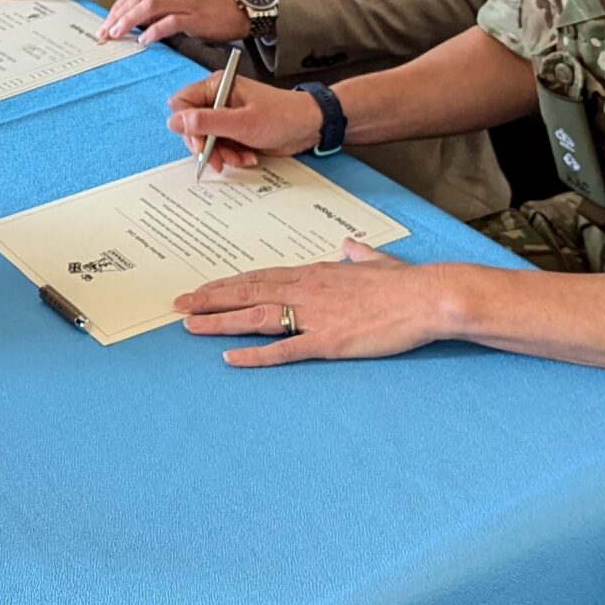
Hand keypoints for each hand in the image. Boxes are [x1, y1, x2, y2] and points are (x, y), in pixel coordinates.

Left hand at [99, 0, 249, 48]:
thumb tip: (139, 18)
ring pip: (147, 7)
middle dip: (116, 16)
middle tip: (105, 32)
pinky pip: (168, 22)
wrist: (245, 4)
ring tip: (117, 35)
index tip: (108, 20)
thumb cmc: (217, 0)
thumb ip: (163, 0)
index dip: (117, 6)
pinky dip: (153, 32)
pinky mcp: (195, 14)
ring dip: (128, 22)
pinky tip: (145, 41)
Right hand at [167, 73, 321, 170]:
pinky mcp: (235, 131)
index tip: (200, 144)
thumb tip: (175, 121)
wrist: (309, 127)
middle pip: (192, 126)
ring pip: (207, 140)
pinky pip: (222, 147)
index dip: (186, 126)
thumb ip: (207, 122)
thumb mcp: (242, 122)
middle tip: (218, 159)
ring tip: (240, 158)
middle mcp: (218, 100)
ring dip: (222, 154)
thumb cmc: (281, 116)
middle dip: (206, 146)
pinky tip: (248, 157)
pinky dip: (232, 156)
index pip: (182, 103)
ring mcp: (226, 116)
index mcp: (216, 87)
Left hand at [180, 239, 448, 366]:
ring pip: (256, 317)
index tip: (203, 287)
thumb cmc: (405, 282)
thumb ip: (357, 254)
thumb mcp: (377, 261)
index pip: (261, 277)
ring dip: (219, 322)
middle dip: (209, 299)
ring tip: (189, 327)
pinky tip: (230, 359)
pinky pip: (284, 350)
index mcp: (315, 273)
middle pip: (248, 293)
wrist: (427, 297)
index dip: (228, 283)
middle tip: (178, 305)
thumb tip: (349, 244)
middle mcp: (307, 290)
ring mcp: (315, 316)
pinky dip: (254, 355)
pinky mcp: (328, 341)